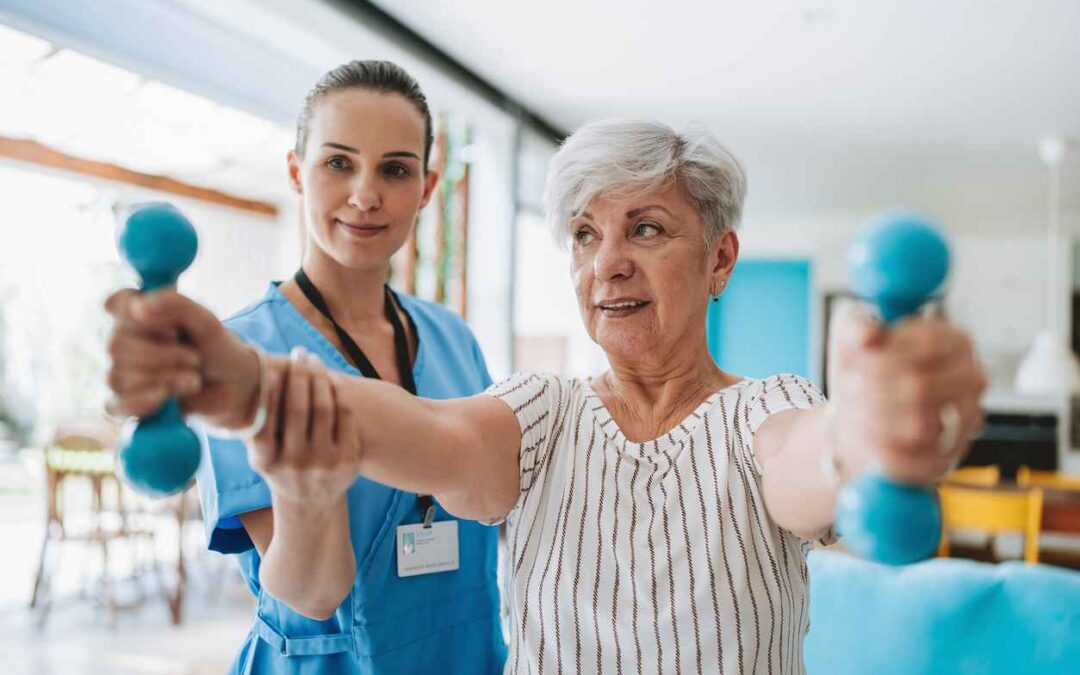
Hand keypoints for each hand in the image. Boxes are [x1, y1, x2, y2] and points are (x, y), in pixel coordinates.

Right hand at [104, 289, 258, 427]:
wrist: (235, 388)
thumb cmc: (217, 350)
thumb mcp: (206, 322)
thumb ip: (176, 306)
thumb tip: (138, 306)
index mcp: (142, 314)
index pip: (118, 302)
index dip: (137, 312)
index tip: (170, 324)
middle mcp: (125, 341)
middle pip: (116, 344)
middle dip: (162, 355)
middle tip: (194, 358)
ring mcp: (123, 373)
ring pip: (118, 375)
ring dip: (164, 379)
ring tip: (193, 380)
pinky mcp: (127, 403)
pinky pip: (118, 404)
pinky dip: (145, 401)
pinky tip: (166, 397)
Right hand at [248, 347, 361, 504]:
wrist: (311, 501)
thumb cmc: (281, 466)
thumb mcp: (262, 455)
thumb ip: (254, 426)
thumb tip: (241, 383)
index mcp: (266, 462)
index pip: (265, 420)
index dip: (270, 391)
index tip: (274, 367)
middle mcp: (295, 464)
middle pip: (298, 409)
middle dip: (298, 375)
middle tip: (298, 353)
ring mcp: (324, 463)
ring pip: (323, 408)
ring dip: (319, 378)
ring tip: (314, 361)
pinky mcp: (349, 460)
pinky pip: (345, 416)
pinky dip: (339, 394)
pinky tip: (332, 380)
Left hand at [827, 307, 987, 484]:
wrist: (859, 411)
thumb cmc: (862, 366)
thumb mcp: (851, 334)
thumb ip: (857, 326)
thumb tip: (868, 335)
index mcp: (956, 341)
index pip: (926, 347)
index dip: (883, 357)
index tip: (857, 363)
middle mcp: (973, 381)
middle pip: (921, 388)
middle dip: (872, 391)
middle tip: (850, 388)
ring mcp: (966, 423)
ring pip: (919, 428)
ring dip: (872, 419)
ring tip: (854, 409)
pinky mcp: (946, 459)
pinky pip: (912, 460)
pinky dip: (879, 449)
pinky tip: (864, 435)